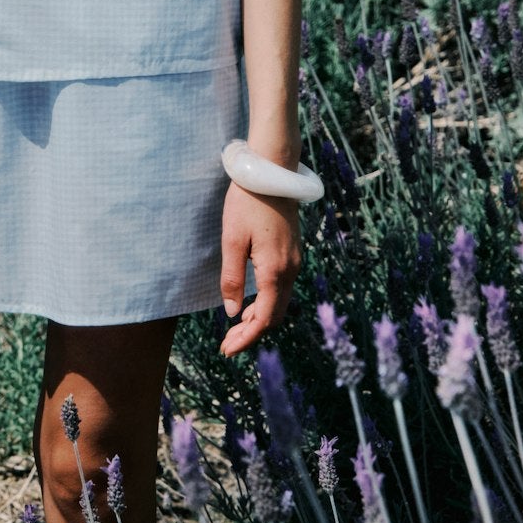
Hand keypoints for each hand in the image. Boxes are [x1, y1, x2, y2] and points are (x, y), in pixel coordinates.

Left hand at [218, 182, 303, 357]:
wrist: (272, 172)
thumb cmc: (247, 202)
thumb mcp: (232, 240)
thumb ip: (233, 278)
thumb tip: (232, 312)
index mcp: (276, 270)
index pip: (264, 319)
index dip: (246, 339)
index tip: (227, 351)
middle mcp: (291, 270)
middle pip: (275, 316)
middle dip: (252, 334)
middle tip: (227, 344)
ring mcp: (295, 261)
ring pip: (280, 303)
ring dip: (259, 319)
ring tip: (234, 328)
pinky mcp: (293, 253)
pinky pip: (282, 288)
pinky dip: (267, 303)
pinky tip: (250, 304)